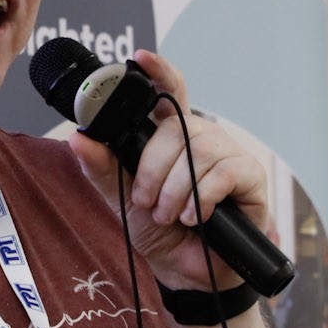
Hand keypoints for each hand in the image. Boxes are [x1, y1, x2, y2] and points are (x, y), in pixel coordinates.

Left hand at [65, 50, 274, 292]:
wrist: (185, 270)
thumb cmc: (158, 229)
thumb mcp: (121, 199)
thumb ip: (101, 168)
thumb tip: (78, 138)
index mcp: (170, 135)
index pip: (168, 91)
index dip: (158, 70)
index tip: (140, 58)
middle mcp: (200, 136)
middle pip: (175, 127)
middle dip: (152, 169)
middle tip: (147, 200)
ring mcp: (227, 152)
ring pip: (198, 151)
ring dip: (175, 189)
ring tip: (171, 214)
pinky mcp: (249, 175)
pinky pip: (223, 172)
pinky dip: (201, 197)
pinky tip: (195, 216)